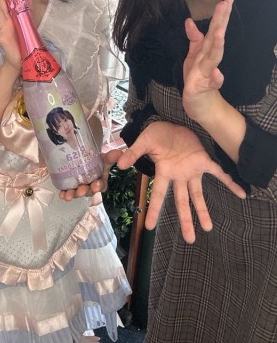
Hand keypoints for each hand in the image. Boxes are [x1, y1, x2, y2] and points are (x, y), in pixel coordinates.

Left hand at [59, 158, 117, 200]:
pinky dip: (64, 194)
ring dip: (73, 195)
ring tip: (68, 195)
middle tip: (81, 191)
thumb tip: (120, 153)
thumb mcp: (104, 158)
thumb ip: (111, 157)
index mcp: (100, 181)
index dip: (98, 186)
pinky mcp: (70, 186)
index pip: (101, 186)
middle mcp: (90, 186)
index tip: (96, 185)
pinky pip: (67, 191)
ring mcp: (80, 187)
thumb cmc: (97, 161)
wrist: (85, 158)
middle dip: (84, 191)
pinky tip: (61, 194)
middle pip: (88, 191)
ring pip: (77, 193)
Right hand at [113, 121, 245, 242]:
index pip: (159, 194)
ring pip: (198, 194)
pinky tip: (241, 195)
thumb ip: (133, 153)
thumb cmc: (156, 133)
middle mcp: (179, 175)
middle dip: (186, 219)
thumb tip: (119, 164)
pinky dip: (230, 183)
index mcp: (164, 171)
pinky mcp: (203, 161)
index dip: (154, 210)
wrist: (171, 121)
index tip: (148, 227)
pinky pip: (218, 173)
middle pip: (182, 201)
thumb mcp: (143, 141)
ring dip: (203, 211)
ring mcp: (192, 169)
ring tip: (208, 228)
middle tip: (189, 239)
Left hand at [182, 0, 232, 122]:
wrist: (200, 104)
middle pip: (217, 37)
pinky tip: (218, 74)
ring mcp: (208, 73)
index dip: (221, 13)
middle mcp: (210, 58)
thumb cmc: (197, 78)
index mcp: (207, 50)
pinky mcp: (204, 87)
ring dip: (218, 45)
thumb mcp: (192, 55)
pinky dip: (215, 78)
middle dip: (221, 20)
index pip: (215, 28)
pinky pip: (211, 83)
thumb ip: (194, 39)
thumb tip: (189, 21)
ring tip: (220, 33)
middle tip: (227, 3)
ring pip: (214, 57)